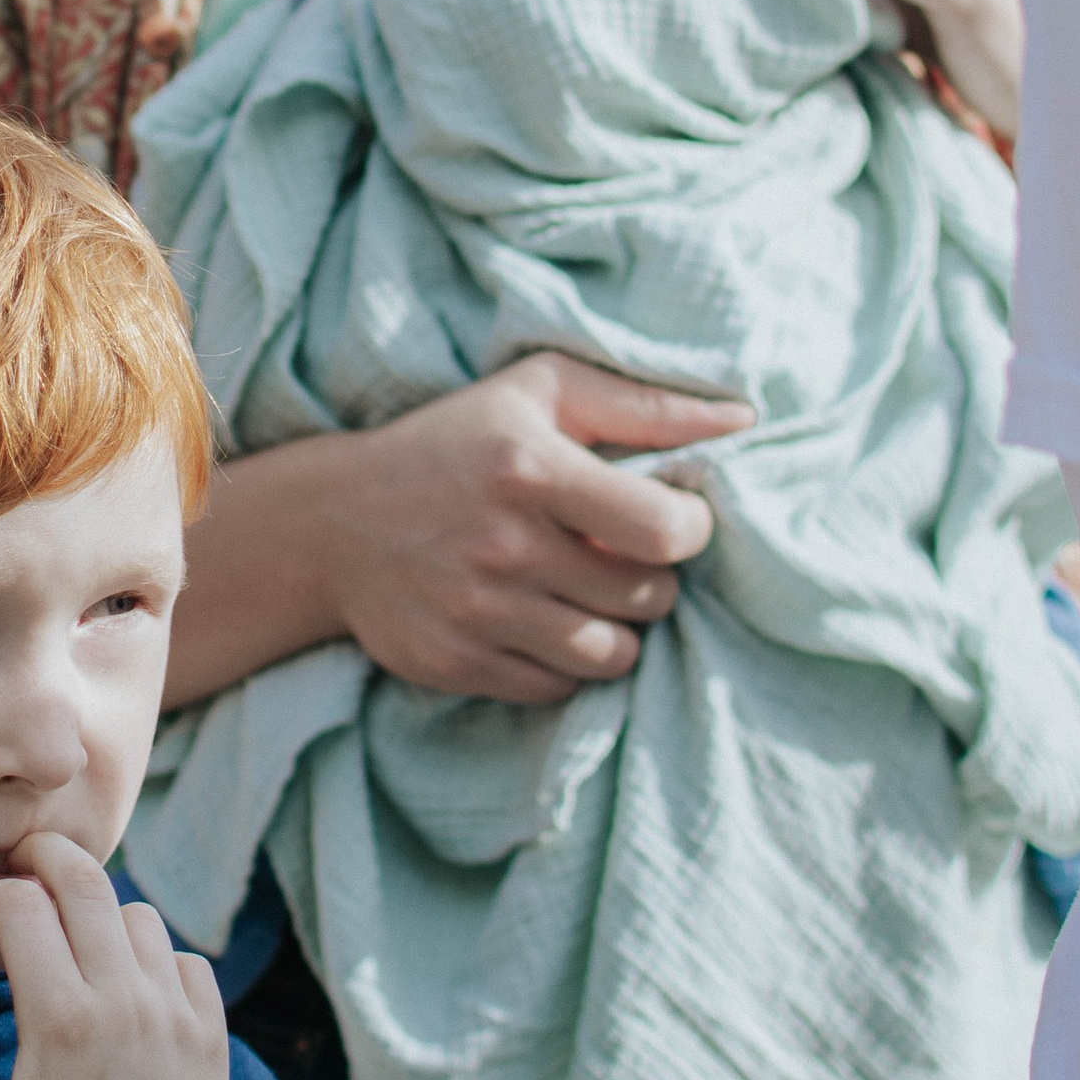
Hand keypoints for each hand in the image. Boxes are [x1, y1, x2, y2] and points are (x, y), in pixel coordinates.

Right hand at [0, 830, 229, 1079]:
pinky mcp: (212, 1038)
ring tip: (72, 950)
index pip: (22, 906)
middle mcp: (126, 1005)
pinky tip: (125, 990)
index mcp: (60, 1022)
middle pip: (86, 882)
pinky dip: (154, 957)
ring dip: (99, 917)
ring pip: (139, 916)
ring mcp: (177, 1018)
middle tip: (22, 876)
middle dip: (46, 863)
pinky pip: (187, 960)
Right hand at [327, 353, 743, 706]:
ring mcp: (477, 612)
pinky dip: (565, 662)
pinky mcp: (455, 663)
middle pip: (648, 598)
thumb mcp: (539, 392)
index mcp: (531, 468)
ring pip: (613, 655)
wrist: (333, 521)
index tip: (668, 517)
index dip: (689, 530)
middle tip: (615, 554)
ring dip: (615, 627)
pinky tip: (539, 620)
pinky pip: (561, 687)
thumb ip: (645, 404)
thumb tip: (745, 421)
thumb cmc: (455, 444)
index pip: (666, 531)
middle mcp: (504, 545)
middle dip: (649, 579)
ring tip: (584, 592)